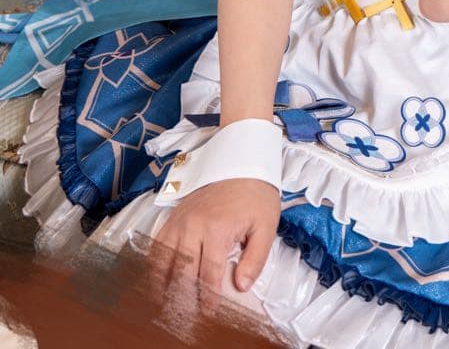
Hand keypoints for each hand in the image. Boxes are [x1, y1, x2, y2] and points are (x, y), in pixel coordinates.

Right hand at [149, 177, 279, 308]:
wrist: (241, 161)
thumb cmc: (255, 193)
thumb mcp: (266, 226)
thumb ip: (255, 259)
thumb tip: (242, 287)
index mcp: (218, 229)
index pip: (209, 274)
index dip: (209, 298)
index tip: (209, 314)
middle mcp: (193, 226)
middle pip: (182, 272)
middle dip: (182, 299)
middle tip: (184, 317)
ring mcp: (180, 221)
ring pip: (164, 261)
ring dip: (163, 285)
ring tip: (164, 306)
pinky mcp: (174, 216)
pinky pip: (157, 244)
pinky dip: (154, 264)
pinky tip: (156, 280)